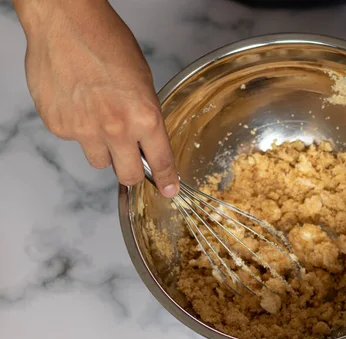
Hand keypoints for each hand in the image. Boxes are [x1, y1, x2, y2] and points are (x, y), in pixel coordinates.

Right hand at [14, 0, 178, 196]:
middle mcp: (116, 129)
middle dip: (131, 172)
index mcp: (144, 116)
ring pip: (99, 161)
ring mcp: (84, 130)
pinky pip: (74, 141)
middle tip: (131, 163)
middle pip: (127, 176)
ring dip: (103, 149)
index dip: (166, 180)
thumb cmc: (106, 42)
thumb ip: (145, 116)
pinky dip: (78, 129)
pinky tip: (77, 104)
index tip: (169, 189)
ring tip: (99, 119)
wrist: (65, 23)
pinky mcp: (58, 126)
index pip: (159, 161)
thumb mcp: (143, 81)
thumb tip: (146, 139)